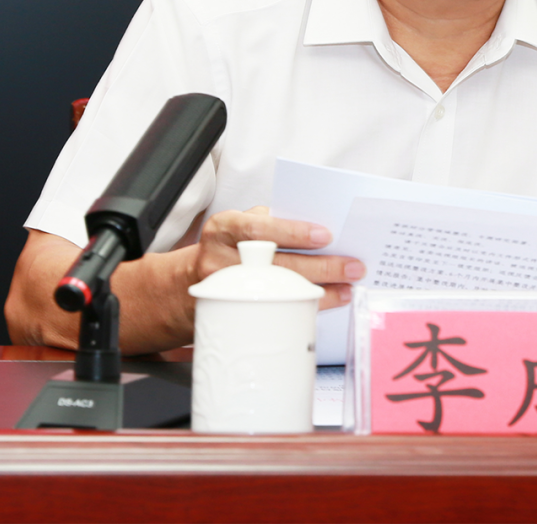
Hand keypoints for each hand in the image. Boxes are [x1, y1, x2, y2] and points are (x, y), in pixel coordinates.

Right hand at [193, 206, 364, 310]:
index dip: (293, 232)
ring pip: (280, 293)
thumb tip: (316, 228)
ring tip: (347, 287)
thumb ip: (270, 221)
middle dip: (321, 267)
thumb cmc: (225, 247)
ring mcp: (225, 291)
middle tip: (352, 267)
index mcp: (224, 228)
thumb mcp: (238, 224)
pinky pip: (274, 312)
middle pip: (277, 265)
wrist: (184, 285)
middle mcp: (221, 260)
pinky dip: (304, 307)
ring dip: (320, 291)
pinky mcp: (232, 315)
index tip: (325, 235)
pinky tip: (325, 302)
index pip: (259, 228)